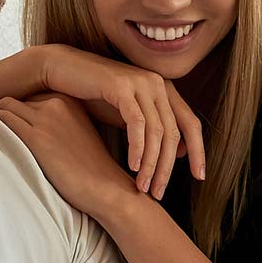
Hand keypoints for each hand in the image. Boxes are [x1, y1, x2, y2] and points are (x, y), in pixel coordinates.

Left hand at [0, 94, 147, 219]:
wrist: (108, 189)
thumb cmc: (91, 171)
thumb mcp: (77, 137)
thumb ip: (57, 126)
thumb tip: (30, 130)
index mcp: (68, 101)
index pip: (27, 97)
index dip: (9, 107)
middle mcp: (57, 104)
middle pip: (13, 99)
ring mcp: (47, 119)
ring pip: (4, 107)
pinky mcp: (37, 137)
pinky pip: (2, 121)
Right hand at [42, 46, 204, 199]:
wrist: (62, 70)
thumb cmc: (94, 95)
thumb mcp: (129, 116)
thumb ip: (152, 131)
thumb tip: (178, 153)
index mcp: (164, 90)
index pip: (191, 124)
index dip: (199, 151)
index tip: (200, 177)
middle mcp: (158, 84)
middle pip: (174, 132)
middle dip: (167, 167)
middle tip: (159, 192)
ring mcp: (141, 82)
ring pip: (157, 131)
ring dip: (152, 163)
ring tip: (143, 186)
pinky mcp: (121, 86)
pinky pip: (136, 123)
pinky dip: (137, 147)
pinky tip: (132, 166)